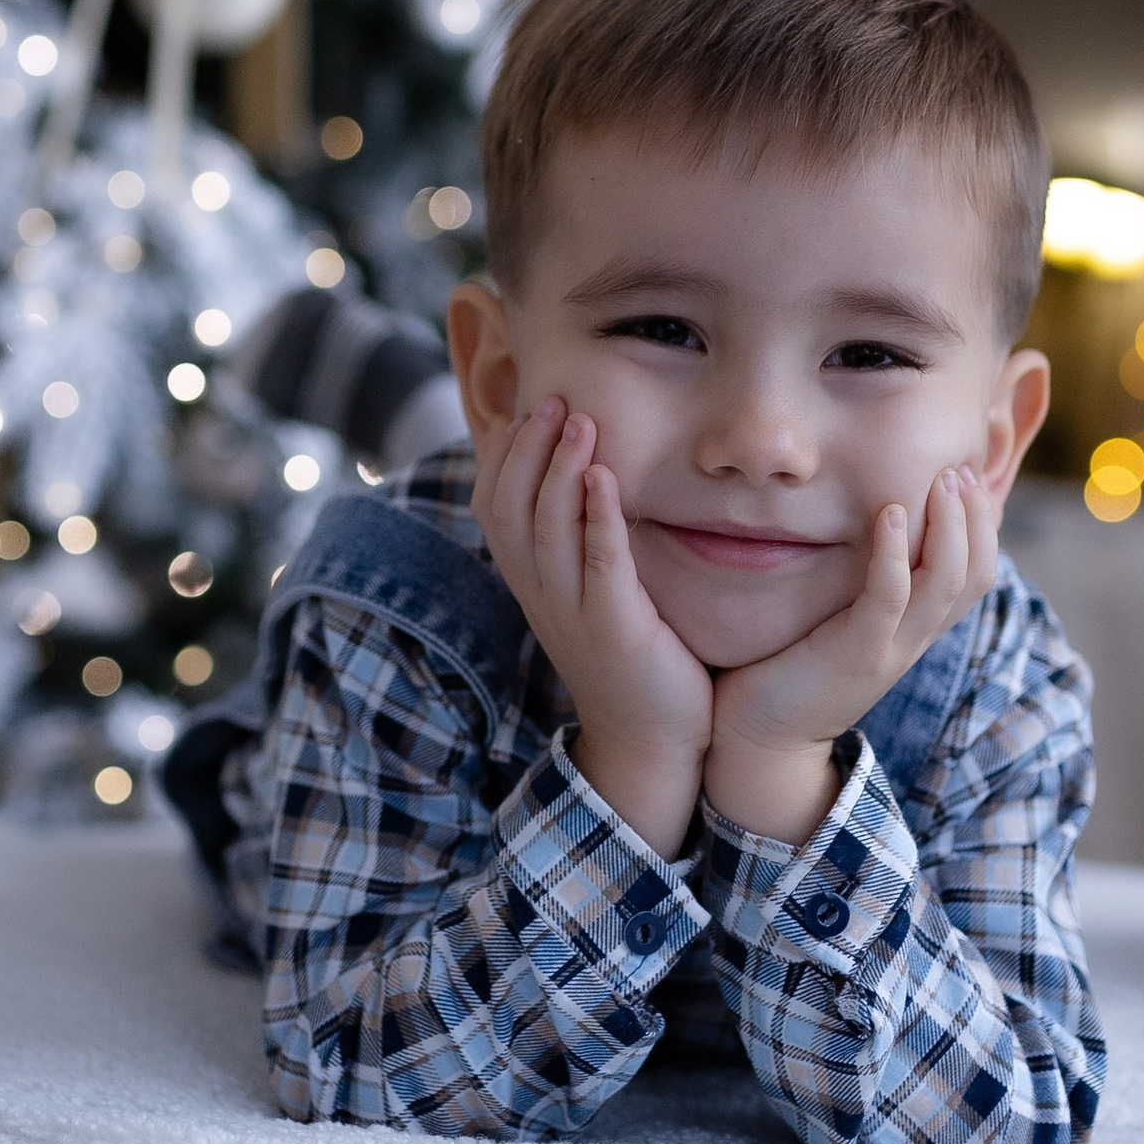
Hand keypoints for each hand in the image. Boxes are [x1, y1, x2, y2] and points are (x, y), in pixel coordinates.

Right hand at [472, 399, 713, 855]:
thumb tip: (584, 478)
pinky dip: (597, 517)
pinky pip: (599, 565)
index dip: (501, 457)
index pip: (492, 509)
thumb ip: (580, 543)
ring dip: (558, 469)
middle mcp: (542, 596)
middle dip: (527, 450)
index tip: (523, 412)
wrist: (651, 743)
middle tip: (553, 400)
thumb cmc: (631, 659)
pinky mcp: (616, 629)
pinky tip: (605, 476)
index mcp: (531, 585)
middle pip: (510, 510)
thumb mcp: (591, 595)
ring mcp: (574, 614)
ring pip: (547, 531)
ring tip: (579, 420)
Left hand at [704, 464, 995, 847]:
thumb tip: (857, 524)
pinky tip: (890, 513)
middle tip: (957, 467)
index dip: (982, 524)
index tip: (964, 475)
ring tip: (941, 480)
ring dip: (951, 526)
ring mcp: (891, 648)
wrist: (758, 741)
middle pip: (976, 574)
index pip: (975, 573)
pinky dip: (893, 553)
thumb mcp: (837, 618)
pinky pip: (890, 597)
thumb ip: (857, 580)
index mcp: (915, 628)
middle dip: (975, 516)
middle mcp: (914, 639)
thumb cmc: (786, 667)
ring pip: (947, 582)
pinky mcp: (858, 655)